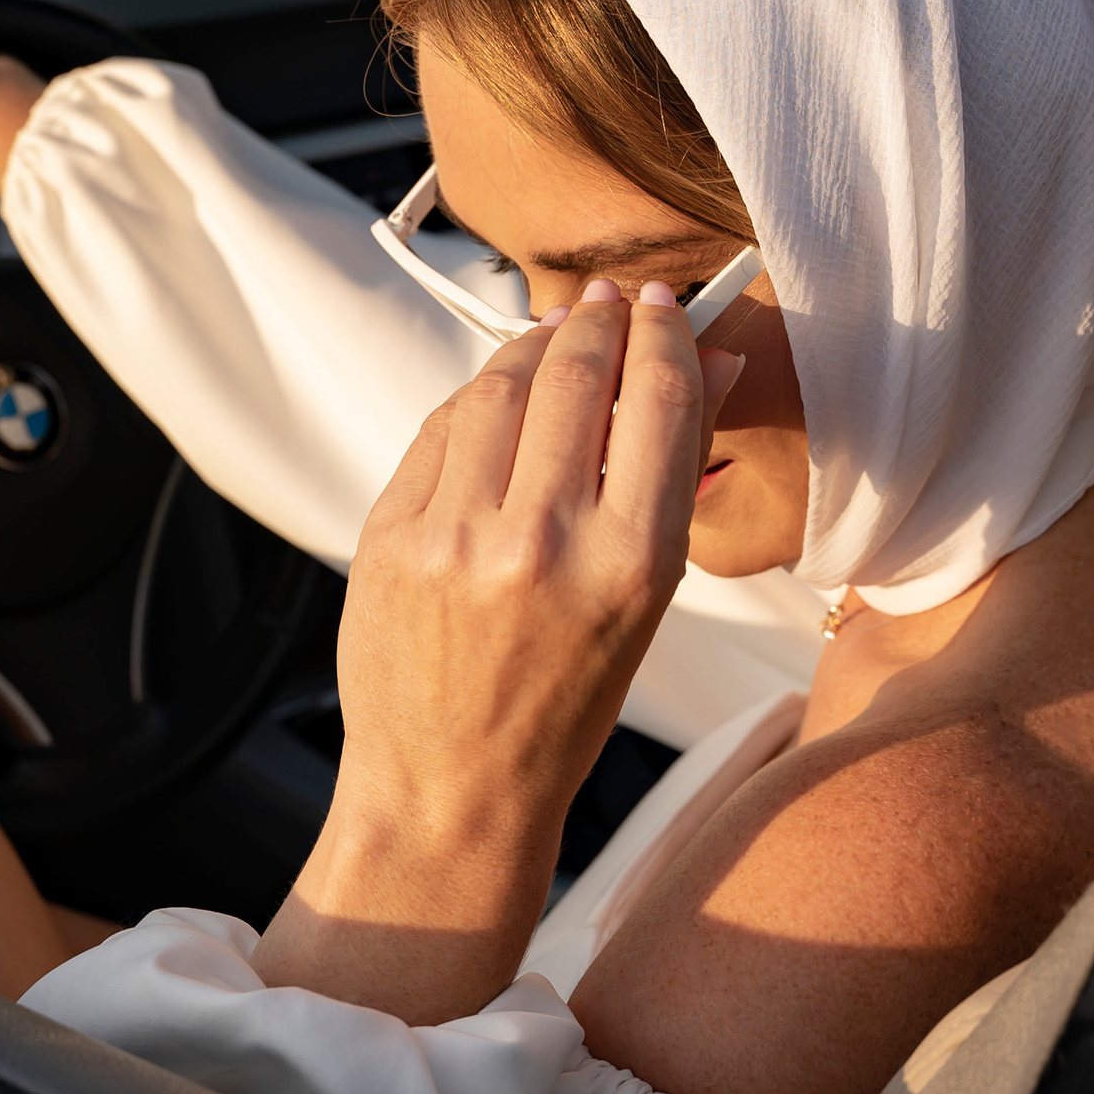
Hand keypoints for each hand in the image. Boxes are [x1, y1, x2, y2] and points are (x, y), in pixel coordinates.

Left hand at [258, 282, 742, 1023]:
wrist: (452, 792)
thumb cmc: (563, 707)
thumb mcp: (645, 604)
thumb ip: (668, 479)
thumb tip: (702, 367)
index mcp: (630, 564)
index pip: (658, 401)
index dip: (664, 337)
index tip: (666, 307)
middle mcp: (544, 540)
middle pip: (575, 374)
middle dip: (598, 322)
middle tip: (610, 301)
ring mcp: (457, 535)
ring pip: (499, 387)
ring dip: (533, 346)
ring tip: (555, 334)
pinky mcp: (390, 535)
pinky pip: (441, 433)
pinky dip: (475, 401)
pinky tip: (498, 395)